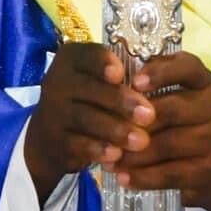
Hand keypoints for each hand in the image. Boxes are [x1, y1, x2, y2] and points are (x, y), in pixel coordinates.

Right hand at [23, 43, 153, 201]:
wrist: (53, 136)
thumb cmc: (91, 100)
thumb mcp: (101, 82)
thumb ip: (124, 77)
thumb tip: (157, 83)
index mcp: (72, 59)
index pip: (87, 55)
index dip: (103, 63)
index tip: (121, 74)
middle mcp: (57, 81)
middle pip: (90, 89)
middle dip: (122, 102)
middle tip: (149, 115)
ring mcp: (53, 112)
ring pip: (86, 119)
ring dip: (116, 130)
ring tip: (142, 141)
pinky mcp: (55, 140)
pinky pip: (78, 145)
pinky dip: (99, 150)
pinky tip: (118, 154)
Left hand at [115, 52, 210, 210]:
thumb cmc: (179, 125)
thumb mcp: (171, 98)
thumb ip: (147, 87)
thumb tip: (108, 81)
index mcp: (203, 81)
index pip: (188, 67)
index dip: (161, 73)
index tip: (135, 83)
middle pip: (171, 110)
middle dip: (134, 121)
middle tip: (104, 129)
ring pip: (167, 145)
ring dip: (133, 154)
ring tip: (107, 159)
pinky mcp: (209, 168)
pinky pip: (171, 173)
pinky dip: (144, 177)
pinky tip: (123, 178)